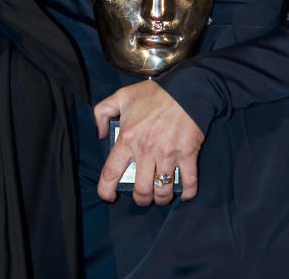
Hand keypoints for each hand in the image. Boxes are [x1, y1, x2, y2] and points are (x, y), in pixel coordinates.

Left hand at [93, 80, 203, 205]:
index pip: (111, 172)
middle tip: (142, 197)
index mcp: (127, 139)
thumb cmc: (154, 93)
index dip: (106, 190)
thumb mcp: (121, 96)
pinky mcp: (187, 155)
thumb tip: (99, 134)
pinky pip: (189, 182)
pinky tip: (184, 195)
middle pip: (141, 190)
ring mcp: (168, 154)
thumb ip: (102, 113)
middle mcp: (146, 150)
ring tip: (161, 196)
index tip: (108, 196)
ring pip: (163, 190)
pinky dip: (187, 194)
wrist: (186, 88)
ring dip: (161, 198)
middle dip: (141, 200)